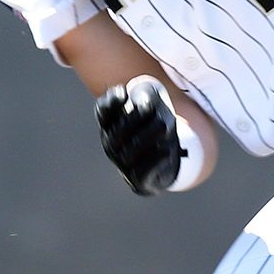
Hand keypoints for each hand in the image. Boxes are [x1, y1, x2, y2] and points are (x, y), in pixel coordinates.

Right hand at [95, 75, 184, 195]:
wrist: (169, 158)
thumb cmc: (158, 127)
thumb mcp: (155, 107)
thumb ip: (147, 96)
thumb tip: (144, 98)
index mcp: (110, 126)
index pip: (103, 113)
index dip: (111, 103)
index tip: (125, 92)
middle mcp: (112, 146)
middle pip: (117, 132)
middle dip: (135, 118)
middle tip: (153, 107)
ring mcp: (123, 165)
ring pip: (129, 152)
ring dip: (148, 136)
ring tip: (165, 125)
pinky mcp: (138, 181)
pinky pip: (142, 172)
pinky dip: (155, 160)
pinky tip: (167, 149)